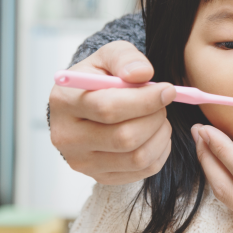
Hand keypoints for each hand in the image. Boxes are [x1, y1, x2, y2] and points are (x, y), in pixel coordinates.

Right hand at [49, 41, 177, 184]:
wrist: (88, 103)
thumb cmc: (100, 77)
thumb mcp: (109, 56)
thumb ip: (126, 58)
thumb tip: (142, 73)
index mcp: (64, 102)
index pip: (108, 108)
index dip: (145, 101)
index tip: (168, 90)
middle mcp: (67, 137)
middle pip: (124, 138)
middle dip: (155, 118)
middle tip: (162, 103)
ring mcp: (82, 161)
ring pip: (137, 157)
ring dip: (160, 135)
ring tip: (159, 117)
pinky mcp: (99, 176)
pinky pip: (142, 171)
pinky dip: (160, 151)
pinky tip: (155, 133)